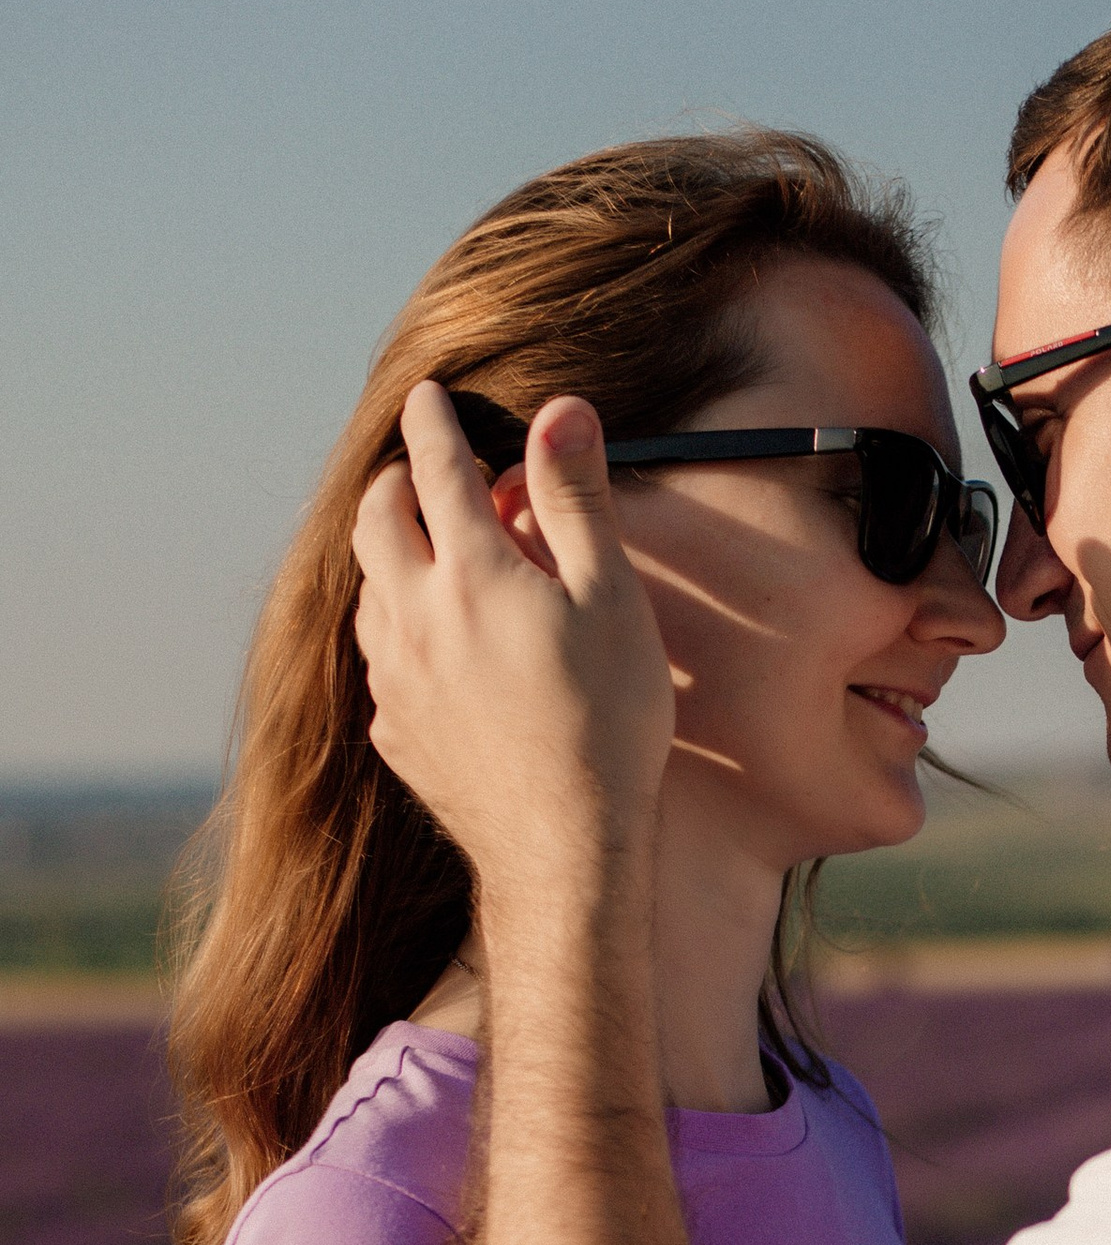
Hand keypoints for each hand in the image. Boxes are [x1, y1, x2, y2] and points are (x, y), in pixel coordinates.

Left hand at [351, 385, 673, 917]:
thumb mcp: (610, 598)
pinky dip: (395, 632)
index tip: (428, 396)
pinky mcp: (395, 733)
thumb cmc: (606, 719)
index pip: (435, 469)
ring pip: (366, 592)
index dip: (433, 424)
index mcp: (469, 570)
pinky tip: (425, 649)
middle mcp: (414, 615)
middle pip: (376, 523)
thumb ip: (576, 499)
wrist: (563, 847)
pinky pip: (380, 662)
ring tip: (415, 555)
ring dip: (385, 558)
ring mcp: (396, 678)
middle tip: (414, 474)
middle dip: (392, 485)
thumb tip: (560, 410)